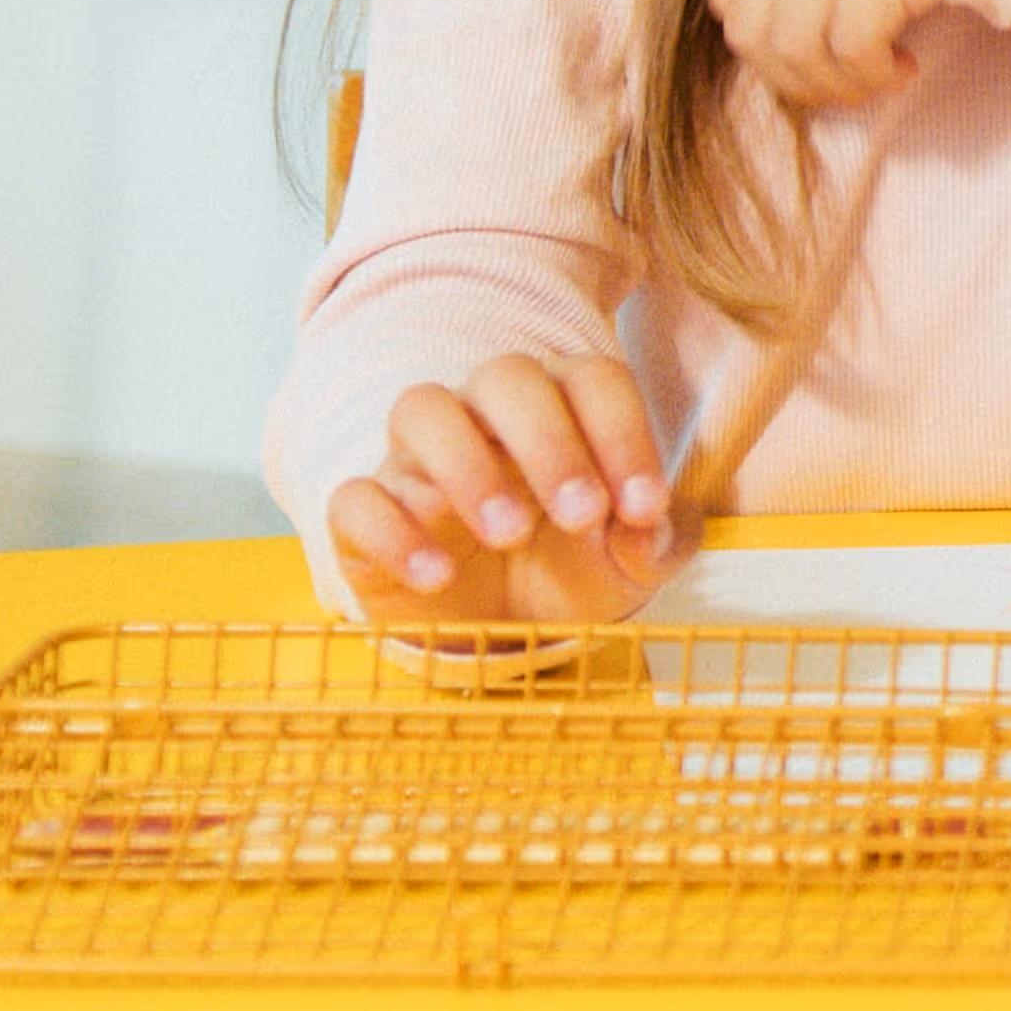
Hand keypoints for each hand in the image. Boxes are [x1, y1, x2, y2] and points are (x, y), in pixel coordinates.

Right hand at [324, 351, 678, 625]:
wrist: (500, 633)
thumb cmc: (570, 573)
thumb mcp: (629, 567)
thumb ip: (655, 542)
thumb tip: (650, 528)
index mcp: (561, 408)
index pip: (591, 379)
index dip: (622, 433)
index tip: (644, 508)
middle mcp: (484, 418)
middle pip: (505, 377)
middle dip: (549, 441)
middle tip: (581, 514)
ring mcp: (419, 461)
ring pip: (421, 409)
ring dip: (467, 466)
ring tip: (508, 534)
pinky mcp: (366, 516)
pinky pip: (356, 498)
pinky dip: (393, 533)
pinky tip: (438, 576)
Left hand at [709, 0, 948, 108]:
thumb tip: (763, 44)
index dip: (765, 47)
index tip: (814, 61)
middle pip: (753, 26)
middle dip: (795, 79)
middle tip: (843, 89)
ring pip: (798, 42)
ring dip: (836, 83)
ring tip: (876, 80)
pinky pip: (853, 42)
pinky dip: (872, 73)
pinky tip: (902, 69)